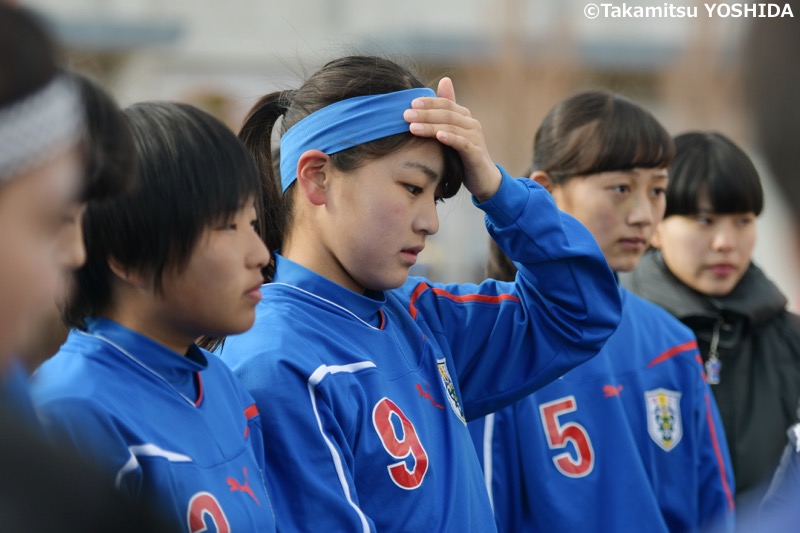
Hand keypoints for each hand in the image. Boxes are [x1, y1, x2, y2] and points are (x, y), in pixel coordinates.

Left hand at [404, 78, 500, 201]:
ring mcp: (475, 138)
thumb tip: (436, 88)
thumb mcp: (450, 134)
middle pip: (446, 113)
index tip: (410, 103)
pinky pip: (462, 143)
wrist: (482, 178)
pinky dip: (450, 138)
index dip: (428, 102)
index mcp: (464, 116)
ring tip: (413, 127)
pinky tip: (438, 137)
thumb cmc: (462, 155)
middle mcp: (471, 123)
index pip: (445, 103)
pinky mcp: (476, 153)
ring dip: (431, 126)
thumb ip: (442, 116)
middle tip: (406, 115)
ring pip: (451, 127)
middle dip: (425, 114)